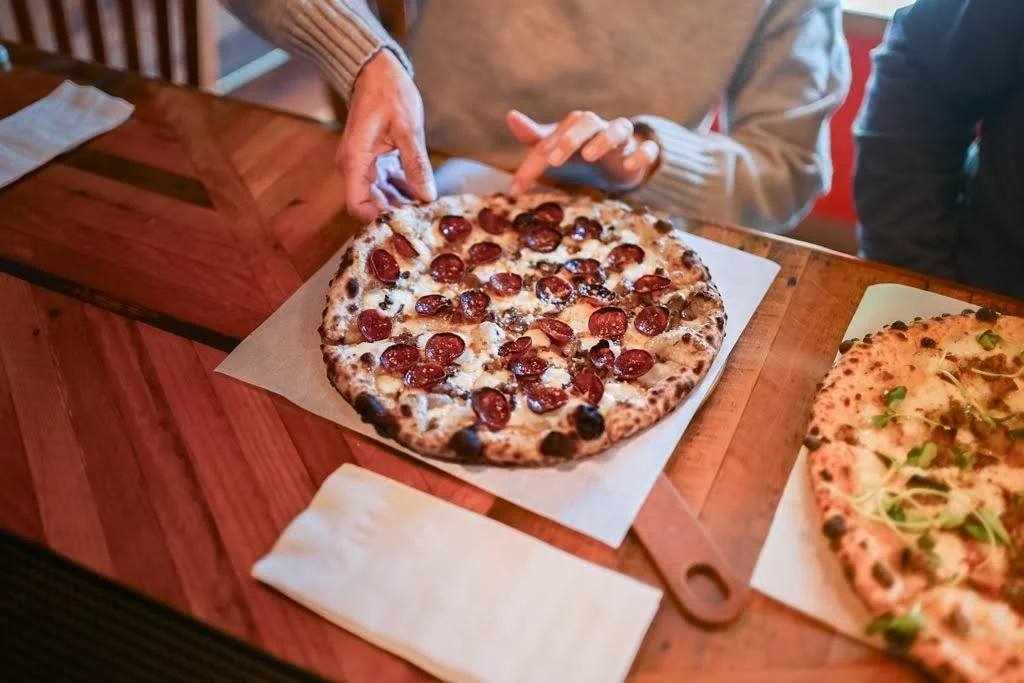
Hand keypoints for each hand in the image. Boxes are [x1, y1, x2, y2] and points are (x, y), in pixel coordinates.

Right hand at [338, 50, 435, 221]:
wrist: (376, 69)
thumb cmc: (388, 92)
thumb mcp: (408, 129)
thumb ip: (416, 165)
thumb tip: (427, 197)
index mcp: (356, 161)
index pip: (358, 206)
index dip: (379, 220)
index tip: (406, 225)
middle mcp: (355, 167)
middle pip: (371, 205)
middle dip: (396, 215)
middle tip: (425, 222)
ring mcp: (364, 164)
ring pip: (380, 196)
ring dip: (401, 204)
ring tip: (428, 211)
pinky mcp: (374, 160)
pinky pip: (387, 183)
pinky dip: (403, 190)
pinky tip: (423, 194)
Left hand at [506, 110, 659, 194]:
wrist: (622, 162)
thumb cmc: (583, 154)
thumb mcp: (558, 149)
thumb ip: (535, 139)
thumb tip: (511, 115)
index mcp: (575, 126)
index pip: (552, 139)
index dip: (534, 161)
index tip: (518, 186)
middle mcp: (598, 128)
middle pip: (587, 122)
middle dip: (570, 139)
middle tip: (553, 160)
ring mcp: (623, 140)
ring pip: (619, 129)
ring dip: (604, 140)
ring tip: (590, 155)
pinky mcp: (642, 153)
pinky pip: (647, 149)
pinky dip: (641, 155)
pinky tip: (630, 165)